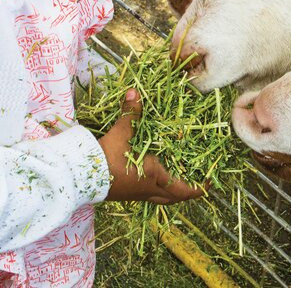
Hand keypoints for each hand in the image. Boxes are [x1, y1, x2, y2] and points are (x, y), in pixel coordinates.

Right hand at [99, 89, 204, 203]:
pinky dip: (155, 187)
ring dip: (171, 191)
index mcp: (156, 177)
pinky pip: (147, 194)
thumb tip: (134, 92)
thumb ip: (131, 113)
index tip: (209, 184)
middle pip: (175, 198)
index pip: (184, 189)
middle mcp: (149, 190)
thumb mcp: (121, 133)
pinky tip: (151, 176)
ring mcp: (136, 195)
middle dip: (187, 191)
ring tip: (176, 178)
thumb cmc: (107, 158)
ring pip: (161, 198)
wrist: (80, 179)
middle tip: (195, 182)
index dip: (199, 188)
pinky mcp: (125, 194)